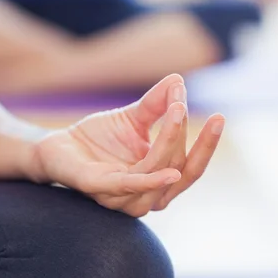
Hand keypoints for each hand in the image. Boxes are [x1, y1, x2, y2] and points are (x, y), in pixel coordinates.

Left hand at [35, 74, 224, 216]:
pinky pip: (130, 187)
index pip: (191, 166)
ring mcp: (124, 197)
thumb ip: (157, 104)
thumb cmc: (98, 139)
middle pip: (180, 172)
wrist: (57, 147)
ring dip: (170, 143)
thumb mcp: (133, 118)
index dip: (207, 145)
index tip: (220, 117)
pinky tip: (169, 170)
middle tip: (190, 106)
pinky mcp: (100, 190)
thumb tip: (179, 80)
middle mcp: (146, 195)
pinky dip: (151, 179)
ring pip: (158, 174)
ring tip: (176, 111)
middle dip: (190, 140)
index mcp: (157, 180)